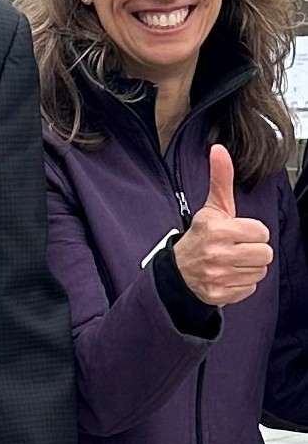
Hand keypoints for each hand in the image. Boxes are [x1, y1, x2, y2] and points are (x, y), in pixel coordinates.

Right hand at [173, 144, 271, 306]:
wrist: (177, 270)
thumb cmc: (201, 236)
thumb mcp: (212, 207)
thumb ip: (220, 178)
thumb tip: (219, 149)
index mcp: (217, 229)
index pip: (262, 232)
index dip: (251, 232)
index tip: (236, 232)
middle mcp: (217, 253)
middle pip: (265, 254)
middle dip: (253, 250)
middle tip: (236, 248)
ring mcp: (217, 276)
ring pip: (259, 272)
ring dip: (248, 267)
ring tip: (232, 261)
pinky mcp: (219, 294)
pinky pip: (249, 289)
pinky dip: (240, 284)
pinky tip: (227, 275)